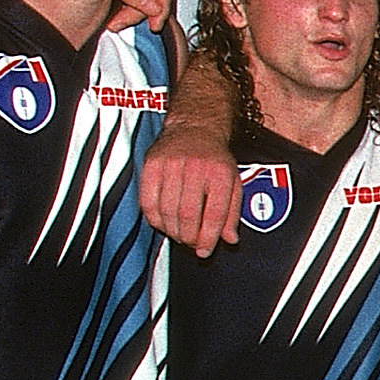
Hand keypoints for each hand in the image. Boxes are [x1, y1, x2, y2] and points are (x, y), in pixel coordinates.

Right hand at [140, 121, 238, 254]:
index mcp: (220, 174)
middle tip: (190, 243)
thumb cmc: (215, 160)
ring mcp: (171, 164)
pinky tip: (162, 223)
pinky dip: (154, 219)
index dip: (208, 238)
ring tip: (178, 235)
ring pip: (167, 210)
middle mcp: (196, 168)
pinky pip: (147, 201)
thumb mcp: (232, 183)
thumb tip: (230, 241)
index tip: (204, 251)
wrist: (194, 128)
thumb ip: (232, 213)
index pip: (214, 214)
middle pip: (188, 215)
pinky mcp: (151, 164)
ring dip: (171, 231)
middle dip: (188, 237)